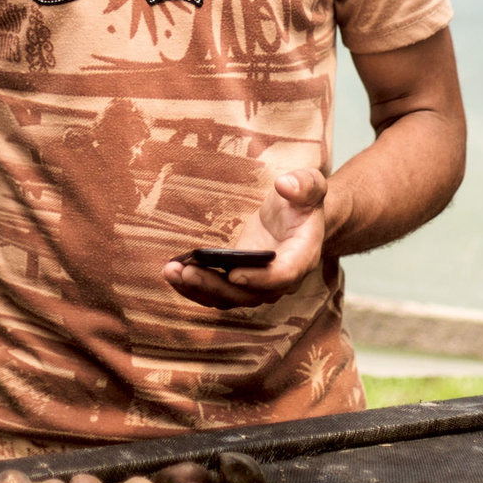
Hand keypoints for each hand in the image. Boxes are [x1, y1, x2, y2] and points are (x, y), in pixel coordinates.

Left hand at [164, 168, 328, 308]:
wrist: (299, 218)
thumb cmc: (303, 201)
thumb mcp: (312, 184)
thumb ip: (304, 184)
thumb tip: (285, 185)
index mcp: (302, 256)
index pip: (284, 275)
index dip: (260, 279)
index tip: (234, 273)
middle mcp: (280, 280)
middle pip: (248, 294)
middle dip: (215, 286)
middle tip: (187, 270)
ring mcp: (258, 285)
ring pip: (227, 298)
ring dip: (197, 288)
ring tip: (171, 270)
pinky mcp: (239, 281)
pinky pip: (216, 292)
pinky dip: (193, 286)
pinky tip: (172, 270)